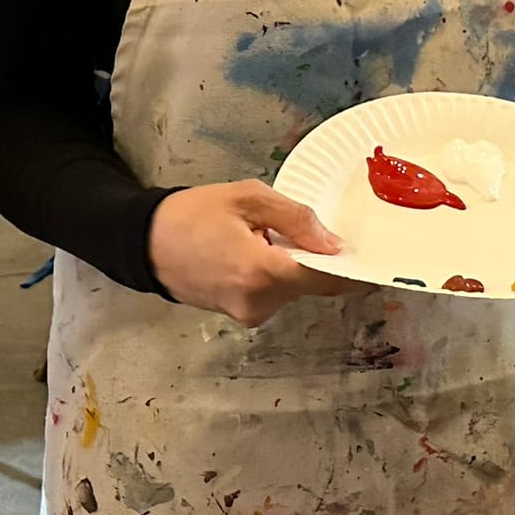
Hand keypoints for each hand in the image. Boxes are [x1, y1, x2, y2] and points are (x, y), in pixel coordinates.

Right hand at [148, 180, 359, 326]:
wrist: (144, 243)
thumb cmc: (193, 214)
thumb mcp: (247, 198)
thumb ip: (296, 218)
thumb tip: (334, 243)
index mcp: (261, 272)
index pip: (324, 278)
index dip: (350, 268)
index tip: (370, 256)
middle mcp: (259, 303)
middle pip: (310, 284)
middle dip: (315, 258)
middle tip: (306, 227)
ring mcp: (249, 314)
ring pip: (292, 288)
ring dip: (292, 265)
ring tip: (264, 235)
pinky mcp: (240, 316)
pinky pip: (273, 293)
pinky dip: (274, 274)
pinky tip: (253, 250)